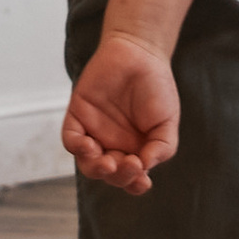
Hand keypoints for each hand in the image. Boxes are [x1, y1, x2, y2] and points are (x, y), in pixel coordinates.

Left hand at [62, 35, 181, 196]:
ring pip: (88, 163)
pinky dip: (78, 148)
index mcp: (134, 150)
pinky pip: (71, 139)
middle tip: (130, 164)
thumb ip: (161, 148)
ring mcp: (94, 131)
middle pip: (109, 174)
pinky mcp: (78, 116)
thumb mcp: (167, 122)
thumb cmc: (156, 87)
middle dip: (119, 176)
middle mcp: (113, 145)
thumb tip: (145, 168)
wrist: (140, 53)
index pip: (130, 179)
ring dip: (96, 169)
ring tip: (109, 162)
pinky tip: (90, 146)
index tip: (143, 181)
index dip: (134, 186)